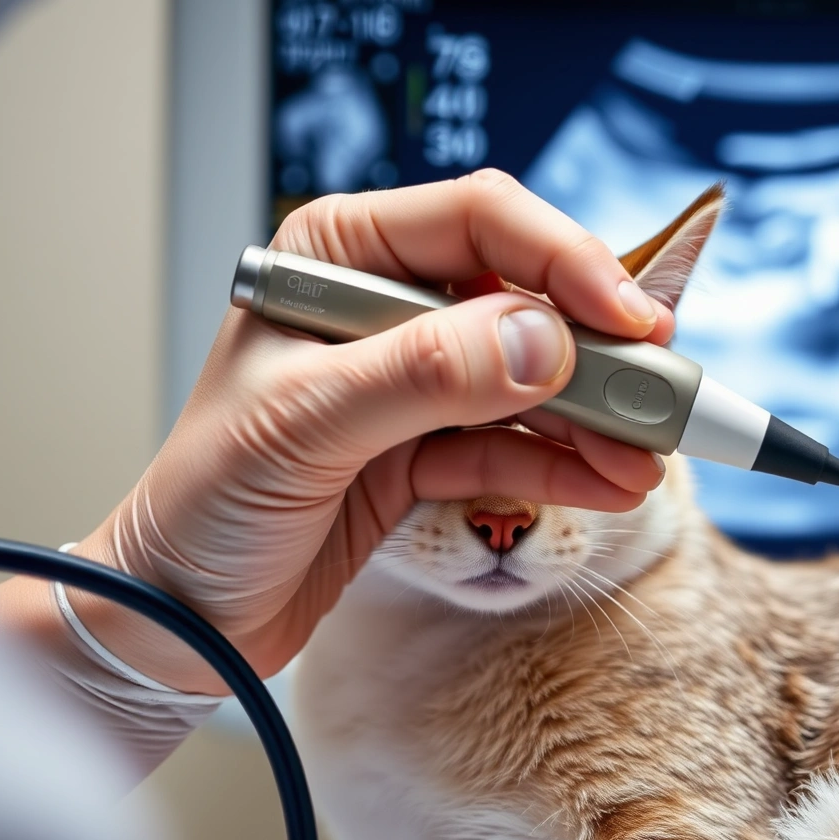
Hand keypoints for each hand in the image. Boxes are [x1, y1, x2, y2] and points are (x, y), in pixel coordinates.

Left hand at [0, 171, 673, 694]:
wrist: (174, 619)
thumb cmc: (201, 507)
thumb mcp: (306, 425)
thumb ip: (428, 374)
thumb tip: (545, 341)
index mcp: (335, 255)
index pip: (480, 221)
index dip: (565, 261)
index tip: (628, 319)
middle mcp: (380, 304)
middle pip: (524, 297)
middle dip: (599, 349)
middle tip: (664, 393)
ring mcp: (411, 380)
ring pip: (533, 378)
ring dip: (595, 417)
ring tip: (650, 455)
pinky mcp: (426, 449)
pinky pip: (516, 446)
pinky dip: (566, 466)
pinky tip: (611, 483)